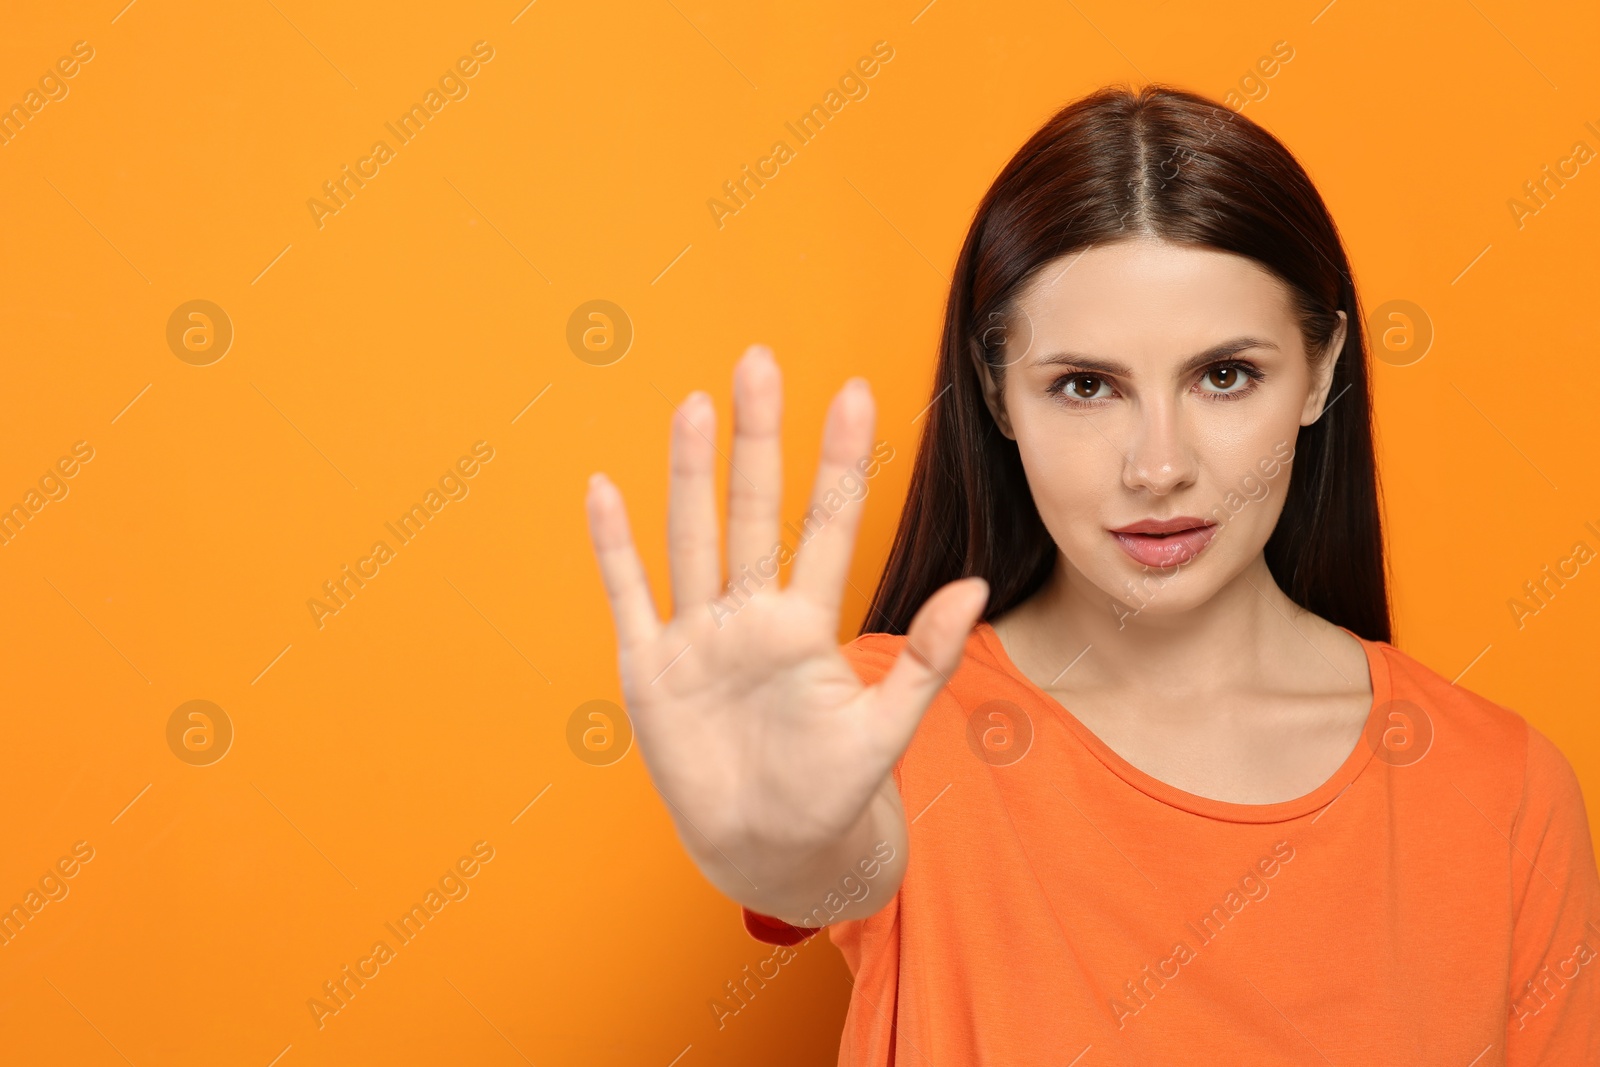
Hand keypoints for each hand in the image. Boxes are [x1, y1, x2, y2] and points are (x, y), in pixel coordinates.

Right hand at [583, 344, 987, 902]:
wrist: (768, 848)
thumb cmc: (833, 791)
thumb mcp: (886, 730)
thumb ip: (926, 660)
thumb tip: (976, 586)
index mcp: (807, 625)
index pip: (826, 525)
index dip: (837, 461)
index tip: (853, 390)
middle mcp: (751, 615)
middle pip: (754, 510)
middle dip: (756, 438)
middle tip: (758, 361)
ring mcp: (698, 636)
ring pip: (692, 537)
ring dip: (689, 473)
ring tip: (694, 405)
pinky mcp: (651, 668)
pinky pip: (629, 596)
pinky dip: (613, 547)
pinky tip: (603, 490)